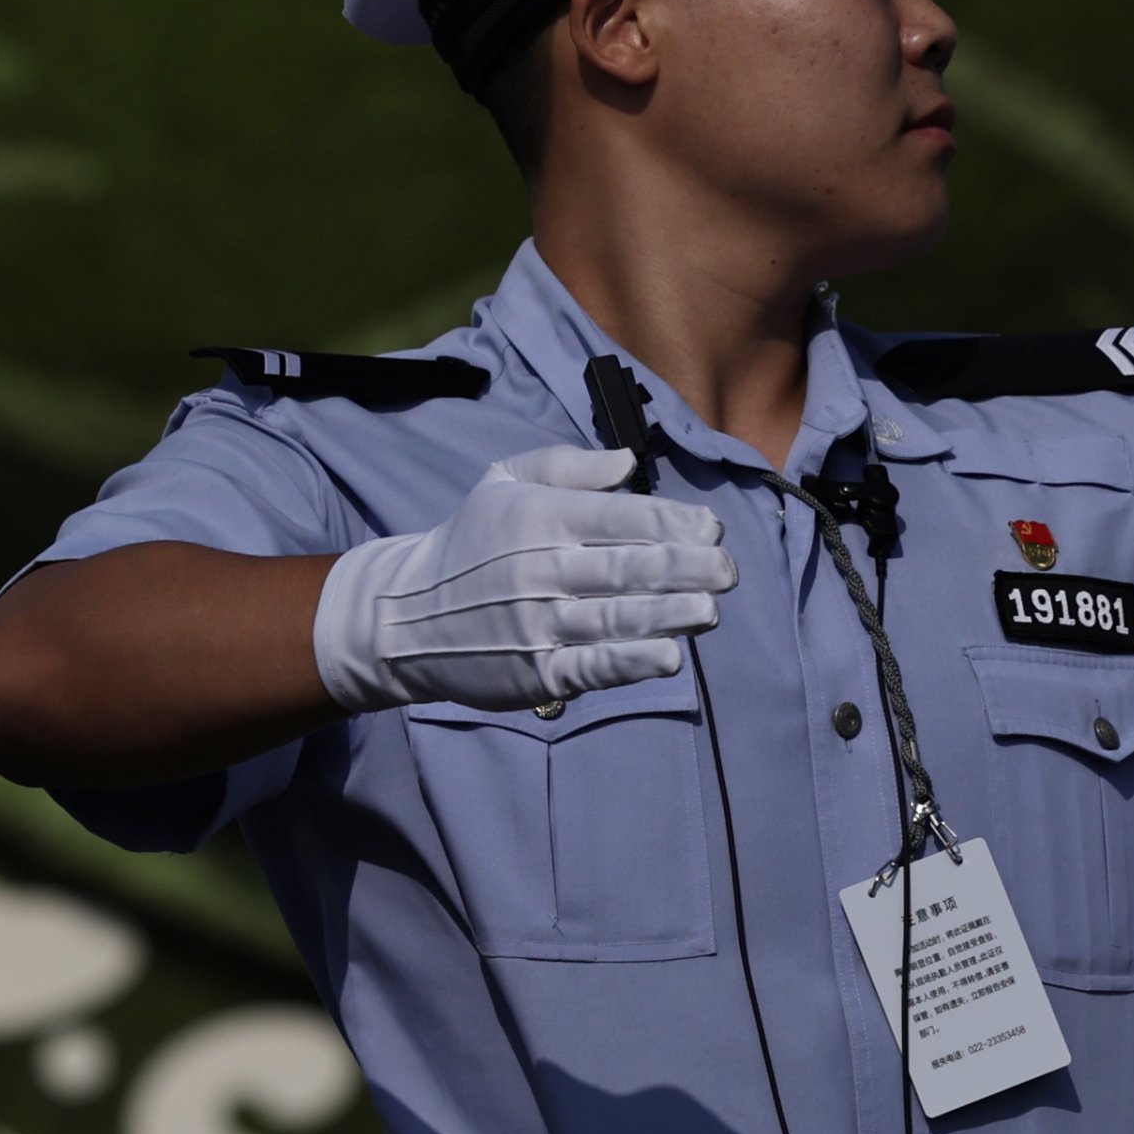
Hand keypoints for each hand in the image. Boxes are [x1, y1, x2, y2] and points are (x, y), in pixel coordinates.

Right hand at [313, 446, 737, 712]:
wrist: (406, 616)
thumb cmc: (471, 542)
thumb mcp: (503, 481)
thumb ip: (567, 467)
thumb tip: (628, 462)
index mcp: (539, 517)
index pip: (619, 517)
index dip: (672, 522)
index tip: (711, 527)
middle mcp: (540, 569)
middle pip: (626, 568)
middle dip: (684, 568)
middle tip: (727, 570)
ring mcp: (537, 624)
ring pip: (615, 618)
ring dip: (669, 614)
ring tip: (708, 609)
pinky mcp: (535, 671)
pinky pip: (592, 666)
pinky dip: (632, 662)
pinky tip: (669, 657)